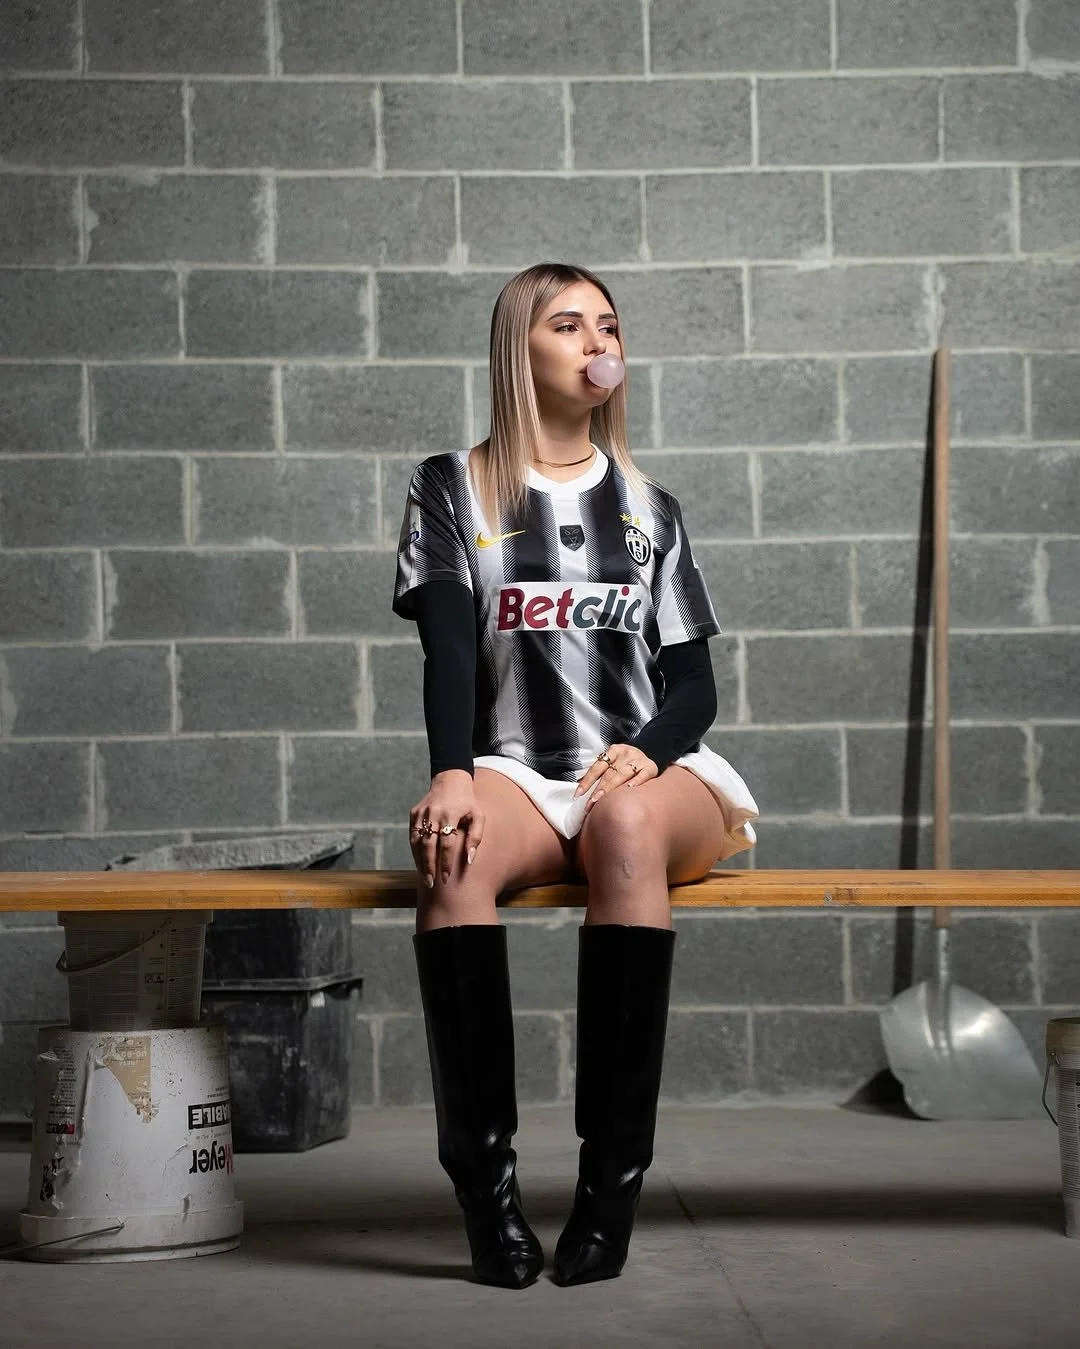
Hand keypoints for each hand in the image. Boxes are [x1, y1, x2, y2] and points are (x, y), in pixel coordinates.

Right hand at [409, 770, 484, 887]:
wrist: (451, 781)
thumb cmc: (468, 802)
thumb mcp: (478, 817)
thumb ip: (475, 838)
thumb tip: (469, 860)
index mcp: (450, 813)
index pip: (446, 844)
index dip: (446, 863)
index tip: (447, 878)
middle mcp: (433, 813)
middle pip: (428, 845)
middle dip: (429, 866)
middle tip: (431, 883)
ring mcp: (421, 813)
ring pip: (417, 842)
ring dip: (420, 861)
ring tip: (425, 878)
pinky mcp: (414, 813)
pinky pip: (412, 836)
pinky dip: (415, 851)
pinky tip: (420, 863)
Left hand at [574, 744, 658, 811]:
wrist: (651, 753)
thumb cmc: (627, 762)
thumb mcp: (613, 762)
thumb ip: (599, 773)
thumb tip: (579, 786)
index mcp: (613, 751)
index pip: (596, 767)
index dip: (586, 781)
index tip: (578, 795)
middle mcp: (626, 753)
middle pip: (608, 773)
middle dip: (597, 790)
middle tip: (589, 805)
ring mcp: (639, 759)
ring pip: (622, 774)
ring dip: (610, 788)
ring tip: (601, 800)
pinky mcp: (650, 767)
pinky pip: (642, 775)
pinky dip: (636, 781)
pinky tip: (629, 788)